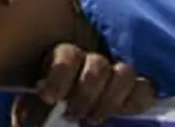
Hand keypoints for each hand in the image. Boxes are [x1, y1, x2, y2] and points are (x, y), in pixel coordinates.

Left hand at [13, 44, 153, 126]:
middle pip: (99, 65)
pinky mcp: (134, 92)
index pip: (68, 55)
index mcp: (63, 60)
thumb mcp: (35, 108)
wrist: (60, 116)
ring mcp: (115, 75)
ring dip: (110, 99)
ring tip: (93, 119)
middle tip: (75, 115)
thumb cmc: (46, 112)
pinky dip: (136, 101)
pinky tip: (123, 113)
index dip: (60, 76)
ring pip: (124, 73)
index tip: (48, 98)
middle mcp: (91, 63)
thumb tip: (29, 114)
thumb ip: (32, 107)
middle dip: (87, 93)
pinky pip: (145, 89)